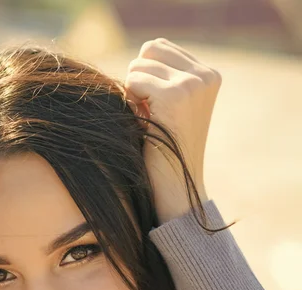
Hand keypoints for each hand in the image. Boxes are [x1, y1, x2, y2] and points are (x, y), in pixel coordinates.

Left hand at [124, 38, 221, 222]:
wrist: (178, 190)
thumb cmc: (167, 153)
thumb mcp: (171, 109)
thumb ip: (163, 80)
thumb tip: (138, 60)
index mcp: (210, 76)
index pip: (160, 48)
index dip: (146, 76)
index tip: (154, 107)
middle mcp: (206, 75)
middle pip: (150, 49)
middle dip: (139, 78)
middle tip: (146, 112)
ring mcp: (192, 84)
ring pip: (139, 65)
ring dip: (133, 92)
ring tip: (146, 120)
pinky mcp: (175, 96)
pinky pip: (133, 80)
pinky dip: (130, 102)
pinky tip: (144, 124)